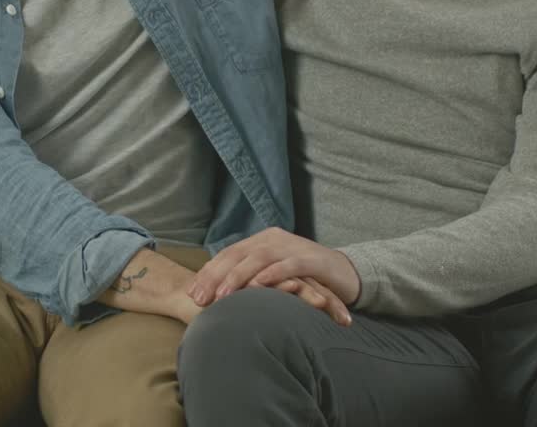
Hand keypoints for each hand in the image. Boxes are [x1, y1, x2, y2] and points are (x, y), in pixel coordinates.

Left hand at [188, 228, 359, 319]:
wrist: (345, 274)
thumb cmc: (303, 279)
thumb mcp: (273, 276)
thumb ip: (249, 280)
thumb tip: (216, 295)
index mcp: (262, 241)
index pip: (229, 254)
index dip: (209, 272)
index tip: (191, 293)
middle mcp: (274, 239)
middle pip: (239, 254)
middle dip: (217, 277)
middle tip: (200, 298)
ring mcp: (293, 247)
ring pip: (259, 258)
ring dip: (238, 277)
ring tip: (222, 296)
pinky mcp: (312, 259)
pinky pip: (289, 265)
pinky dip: (273, 274)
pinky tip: (258, 286)